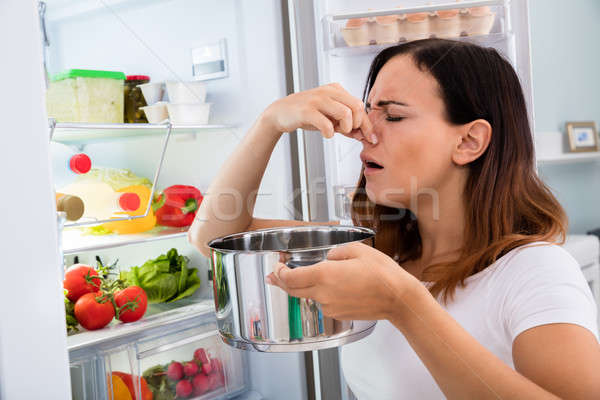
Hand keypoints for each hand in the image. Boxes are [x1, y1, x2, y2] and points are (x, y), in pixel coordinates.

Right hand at [260, 83, 376, 142]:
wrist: (280, 113)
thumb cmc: (306, 115)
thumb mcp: (329, 118)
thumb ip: (345, 124)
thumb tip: (363, 135)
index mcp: (336, 90)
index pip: (359, 105)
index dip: (367, 124)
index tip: (371, 138)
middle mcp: (328, 91)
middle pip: (356, 106)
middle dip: (357, 124)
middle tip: (349, 133)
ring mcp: (317, 100)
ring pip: (345, 113)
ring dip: (345, 127)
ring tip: (336, 131)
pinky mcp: (307, 110)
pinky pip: (326, 123)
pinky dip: (329, 133)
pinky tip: (326, 134)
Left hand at [265, 242, 420, 320]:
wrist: (398, 299)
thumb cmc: (382, 274)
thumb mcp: (357, 250)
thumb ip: (335, 252)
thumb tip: (327, 258)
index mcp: (324, 275)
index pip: (291, 278)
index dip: (280, 272)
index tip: (276, 266)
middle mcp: (323, 294)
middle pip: (293, 290)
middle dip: (281, 282)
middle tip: (273, 276)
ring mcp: (330, 307)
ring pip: (309, 296)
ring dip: (304, 287)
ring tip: (309, 276)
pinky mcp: (338, 314)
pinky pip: (323, 302)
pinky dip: (321, 294)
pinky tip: (333, 286)